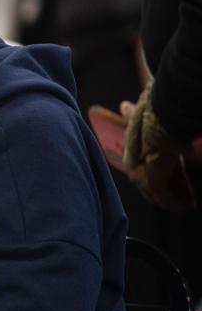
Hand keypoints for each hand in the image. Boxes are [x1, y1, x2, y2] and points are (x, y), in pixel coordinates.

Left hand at [122, 85, 196, 210]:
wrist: (158, 123)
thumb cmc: (151, 118)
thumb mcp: (139, 119)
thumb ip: (131, 116)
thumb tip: (122, 105)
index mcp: (129, 157)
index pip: (143, 176)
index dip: (161, 181)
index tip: (175, 184)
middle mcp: (132, 171)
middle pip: (151, 190)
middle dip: (168, 194)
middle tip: (184, 198)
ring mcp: (141, 179)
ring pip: (159, 197)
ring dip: (174, 200)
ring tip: (188, 202)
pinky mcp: (154, 184)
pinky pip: (167, 200)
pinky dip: (178, 203)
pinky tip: (188, 204)